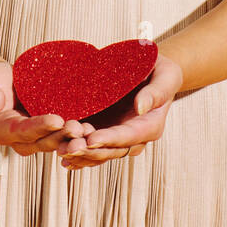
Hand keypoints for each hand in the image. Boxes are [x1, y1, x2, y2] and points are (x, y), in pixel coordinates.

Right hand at [0, 61, 94, 156]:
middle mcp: (18, 139)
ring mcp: (32, 136)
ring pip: (53, 141)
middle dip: (60, 136)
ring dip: (70, 137)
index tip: (57, 120)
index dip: (39, 127)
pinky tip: (88, 125)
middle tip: (78, 128)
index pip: (22, 131)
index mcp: (2, 131)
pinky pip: (59, 133)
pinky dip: (72, 132)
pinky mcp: (44, 129)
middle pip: (41, 142)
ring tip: (86, 129)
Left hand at [59, 54, 183, 168]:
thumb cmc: (161, 70)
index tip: (91, 139)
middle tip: (68, 148)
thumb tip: (141, 107)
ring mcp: (118, 136)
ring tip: (61, 150)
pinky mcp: (106, 131)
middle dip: (89, 150)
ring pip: (99, 152)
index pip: (128, 136)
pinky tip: (61, 155)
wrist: (152, 71)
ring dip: (80, 154)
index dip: (109, 139)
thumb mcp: (165, 75)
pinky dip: (79, 153)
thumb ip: (156, 92)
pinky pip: (93, 147)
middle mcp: (134, 137)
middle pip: (111, 150)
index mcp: (150, 126)